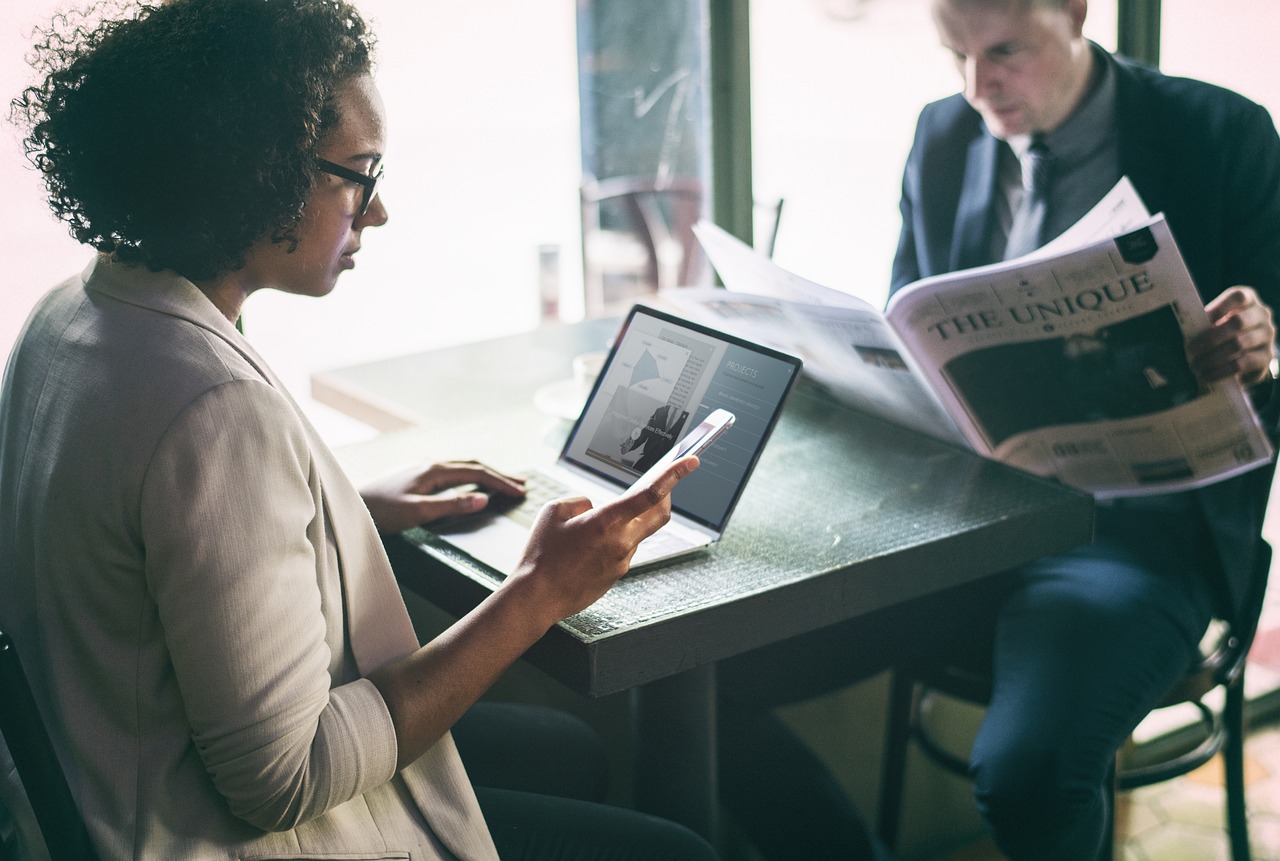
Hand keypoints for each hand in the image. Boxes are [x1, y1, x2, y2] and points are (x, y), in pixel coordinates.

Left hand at [360, 460, 526, 533]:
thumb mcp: (418, 512)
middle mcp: (431, 464)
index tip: (520, 491)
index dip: (501, 482)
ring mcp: (423, 468)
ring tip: (503, 482)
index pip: (477, 472)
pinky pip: (452, 472)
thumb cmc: (380, 511)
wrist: (349, 505)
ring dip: (486, 474)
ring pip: (463, 467)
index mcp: (434, 470)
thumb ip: (452, 505)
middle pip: (474, 465)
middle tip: (522, 483)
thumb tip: (482, 499)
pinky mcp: (416, 476)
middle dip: (499, 474)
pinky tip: (470, 483)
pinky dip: (470, 476)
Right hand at [503, 456, 699, 624]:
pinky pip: (623, 550)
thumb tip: (595, 507)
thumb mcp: (554, 512)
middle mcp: (622, 542)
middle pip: (660, 514)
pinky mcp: (617, 576)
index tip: (692, 461)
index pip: (651, 493)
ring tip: (592, 528)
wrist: (537, 597)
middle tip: (663, 484)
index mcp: (607, 522)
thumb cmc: (541, 555)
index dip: (675, 474)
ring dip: (627, 522)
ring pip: (637, 533)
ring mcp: (622, 562)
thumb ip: (581, 502)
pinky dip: (614, 541)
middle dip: (667, 496)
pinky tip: (587, 548)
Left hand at [1187, 286, 1277, 385]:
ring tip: (1195, 366)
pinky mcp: (1267, 356)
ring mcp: (1267, 335)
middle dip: (1211, 338)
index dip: (1220, 307)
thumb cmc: (1223, 331)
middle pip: (1238, 322)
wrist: (1245, 353)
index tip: (1202, 319)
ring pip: (1239, 344)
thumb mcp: (1216, 321)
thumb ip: (1204, 322)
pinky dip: (1221, 371)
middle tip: (1190, 350)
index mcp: (1248, 300)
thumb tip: (1183, 332)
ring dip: (1213, 357)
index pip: (1238, 296)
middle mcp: (1262, 315)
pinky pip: (1243, 364)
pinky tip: (1207, 376)